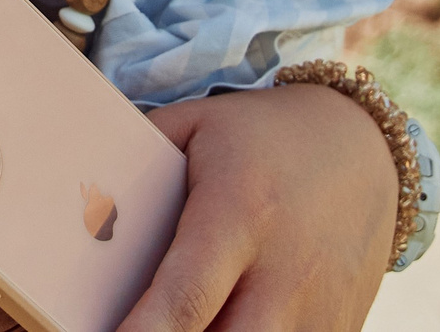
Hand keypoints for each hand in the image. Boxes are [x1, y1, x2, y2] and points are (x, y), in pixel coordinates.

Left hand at [118, 84, 397, 331]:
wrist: (362, 147)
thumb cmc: (260, 137)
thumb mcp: (195, 127)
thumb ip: (135, 163)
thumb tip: (77, 210)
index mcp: (240, 214)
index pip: (185, 299)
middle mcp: (285, 273)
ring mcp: (318, 312)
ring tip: (167, 323)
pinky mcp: (337, 330)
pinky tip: (217, 322)